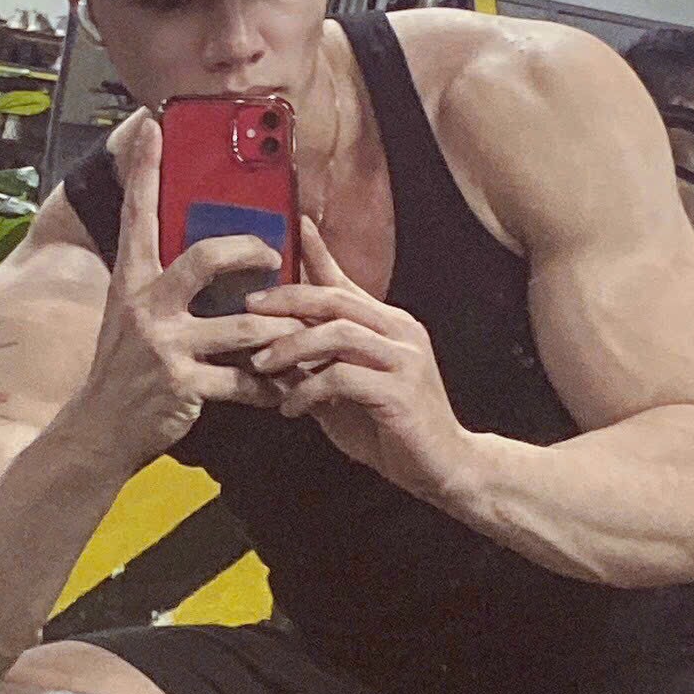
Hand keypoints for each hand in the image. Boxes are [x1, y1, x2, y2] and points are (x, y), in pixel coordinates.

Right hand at [81, 118, 302, 472]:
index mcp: (132, 281)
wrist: (98, 430)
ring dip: (279, 329)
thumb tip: (200, 255)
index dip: (148, 169)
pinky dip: (269, 385)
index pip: (139, 214)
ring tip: (298, 331)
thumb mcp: (129, 315)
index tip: (156, 126)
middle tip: (275, 255)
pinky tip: (282, 389)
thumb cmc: (123, 368)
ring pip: (243, 324)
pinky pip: (244, 379)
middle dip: (251, 251)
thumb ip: (159, 283)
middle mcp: (146, 305)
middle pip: (207, 257)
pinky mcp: (184, 383)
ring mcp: (165, 344)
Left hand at [246, 218, 470, 501]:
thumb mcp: (347, 390)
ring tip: (262, 365)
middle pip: (336, 299)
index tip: (293, 226)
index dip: (319, 253)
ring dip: (292, 347)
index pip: (347, 281)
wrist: (443, 467)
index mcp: (389, 325)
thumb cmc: (392, 429)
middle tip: (249, 308)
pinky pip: (342, 377)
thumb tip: (272, 350)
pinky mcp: (400, 390)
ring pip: (337, 333)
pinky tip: (290, 408)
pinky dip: (308, 390)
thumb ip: (318, 365)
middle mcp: (400, 332)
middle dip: (287, 299)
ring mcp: (403, 359)